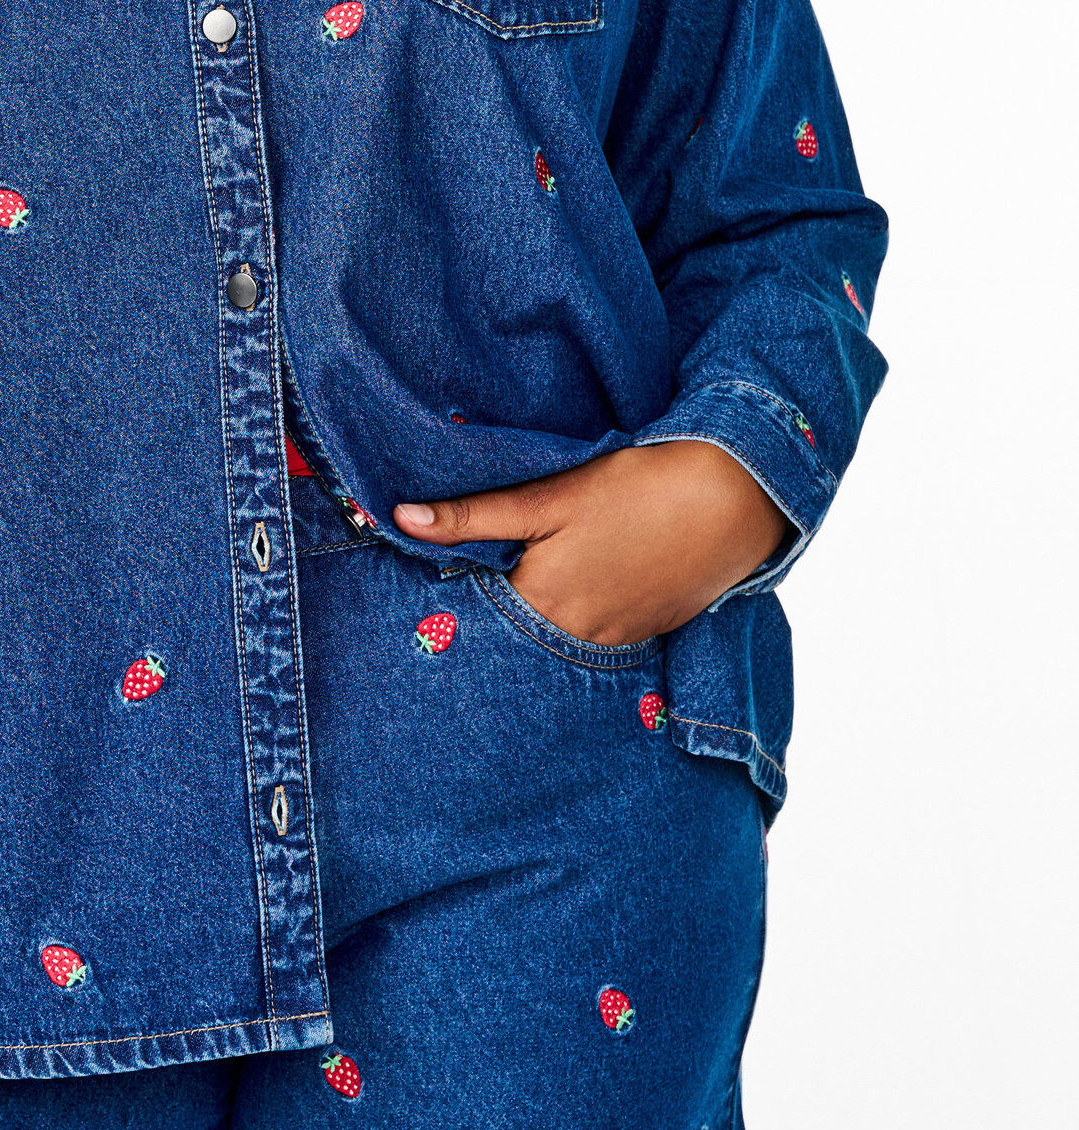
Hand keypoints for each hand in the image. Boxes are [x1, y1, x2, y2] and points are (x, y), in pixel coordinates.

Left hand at [391, 443, 790, 645]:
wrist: (729, 500)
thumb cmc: (633, 490)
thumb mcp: (547, 498)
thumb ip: (472, 516)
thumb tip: (400, 519)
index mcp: (542, 602)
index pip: (479, 615)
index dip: (457, 598)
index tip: (433, 588)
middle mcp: (577, 634)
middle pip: (520, 635)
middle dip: (498, 617)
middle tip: (478, 594)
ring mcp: (619, 638)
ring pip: (561, 639)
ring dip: (543, 621)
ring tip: (537, 586)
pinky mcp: (650, 629)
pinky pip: (602, 638)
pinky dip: (585, 621)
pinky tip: (586, 590)